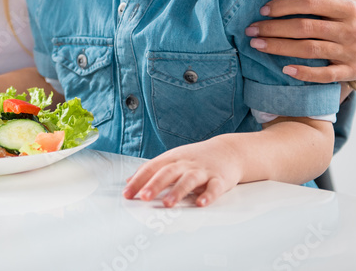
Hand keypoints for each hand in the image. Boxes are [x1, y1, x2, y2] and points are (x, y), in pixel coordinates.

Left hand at [123, 137, 243, 207]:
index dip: (138, 181)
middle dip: (154, 185)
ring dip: (178, 191)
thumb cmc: (196, 158)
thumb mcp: (172, 159)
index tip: (127, 194)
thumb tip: (129, 180)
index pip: (151, 168)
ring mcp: (202, 171)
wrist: (228, 151)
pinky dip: (208, 195)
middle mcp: (185, 164)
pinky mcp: (219, 179)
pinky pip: (214, 188)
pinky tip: (201, 203)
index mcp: (172, 159)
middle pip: (168, 173)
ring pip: (189, 180)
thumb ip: (151, 170)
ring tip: (168, 204)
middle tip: (143, 197)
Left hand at [246, 0, 355, 84]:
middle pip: (305, 28)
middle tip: (250, 30)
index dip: (285, 5)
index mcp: (348, 8)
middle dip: (274, 28)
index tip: (263, 9)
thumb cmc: (355, 18)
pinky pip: (325, 75)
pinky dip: (304, 73)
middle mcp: (351, 30)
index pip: (310, 3)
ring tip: (257, 45)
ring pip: (310, 50)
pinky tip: (284, 69)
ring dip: (280, 48)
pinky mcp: (350, 72)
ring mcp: (351, 52)